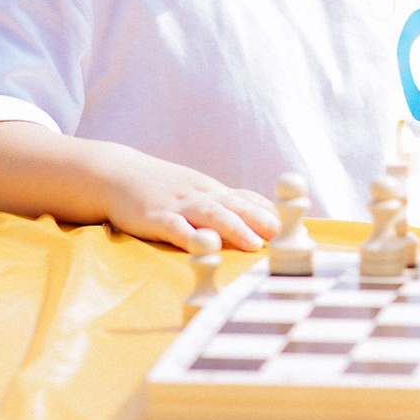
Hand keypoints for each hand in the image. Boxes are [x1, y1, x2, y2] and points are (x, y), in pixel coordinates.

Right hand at [96, 149, 274, 252]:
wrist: (118, 174)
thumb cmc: (166, 188)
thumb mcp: (201, 192)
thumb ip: (231, 206)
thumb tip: (269, 221)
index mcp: (215, 191)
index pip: (250, 201)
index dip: (275, 215)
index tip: (302, 231)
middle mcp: (202, 195)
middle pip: (237, 206)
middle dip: (264, 221)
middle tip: (288, 236)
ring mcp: (179, 204)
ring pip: (211, 214)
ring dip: (235, 228)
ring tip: (254, 244)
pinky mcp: (155, 217)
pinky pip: (174, 226)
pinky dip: (189, 235)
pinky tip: (201, 245)